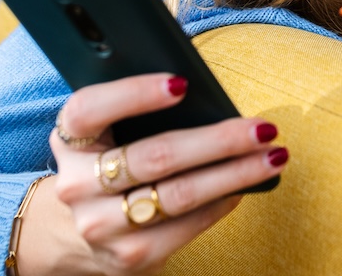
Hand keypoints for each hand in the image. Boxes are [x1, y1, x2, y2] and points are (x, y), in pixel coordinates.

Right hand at [45, 73, 287, 274]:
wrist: (76, 229)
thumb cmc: (110, 159)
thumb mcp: (108, 130)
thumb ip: (138, 108)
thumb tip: (203, 92)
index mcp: (69, 140)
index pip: (90, 109)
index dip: (134, 94)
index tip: (182, 83)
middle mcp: (76, 186)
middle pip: (154, 157)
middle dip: (218, 140)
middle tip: (262, 128)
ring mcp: (100, 226)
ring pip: (178, 195)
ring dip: (235, 174)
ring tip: (272, 157)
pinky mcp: (128, 258)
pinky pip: (186, 226)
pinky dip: (222, 203)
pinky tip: (245, 187)